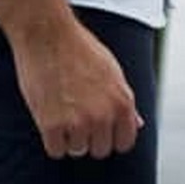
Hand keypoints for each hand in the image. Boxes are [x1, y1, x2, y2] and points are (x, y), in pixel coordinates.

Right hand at [10, 16, 143, 159]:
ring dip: (69, 138)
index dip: (111, 138)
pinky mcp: (51, 124)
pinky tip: (48, 123)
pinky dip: (52, 141)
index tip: (99, 129)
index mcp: (122, 105)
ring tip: (60, 114)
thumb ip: (126, 102)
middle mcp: (103, 116)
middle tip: (75, 118)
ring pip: (78, 151)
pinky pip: (56, 150)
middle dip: (89, 138)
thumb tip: (138, 125)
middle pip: (100, 150)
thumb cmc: (79, 49)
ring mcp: (78, 122)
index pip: (124, 143)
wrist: (46, 32)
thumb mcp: (113, 72)